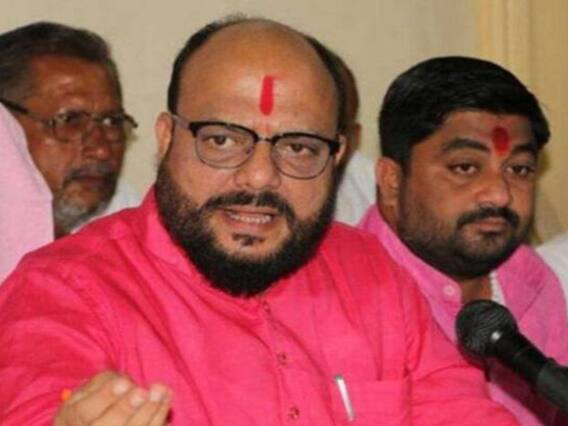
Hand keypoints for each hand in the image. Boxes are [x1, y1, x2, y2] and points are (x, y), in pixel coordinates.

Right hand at [54, 371, 171, 424]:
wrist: (95, 424)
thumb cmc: (94, 402)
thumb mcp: (88, 388)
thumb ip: (103, 383)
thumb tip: (125, 385)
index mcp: (72, 419)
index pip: (84, 411)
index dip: (105, 397)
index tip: (125, 383)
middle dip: (126, 408)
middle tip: (142, 392)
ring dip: (149, 412)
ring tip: (160, 391)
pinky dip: (158, 418)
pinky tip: (165, 400)